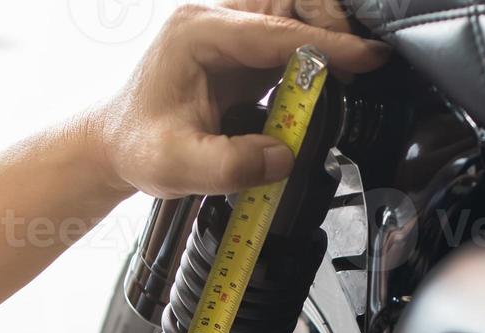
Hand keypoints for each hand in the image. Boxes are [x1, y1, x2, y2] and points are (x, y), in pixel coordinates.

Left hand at [83, 1, 389, 198]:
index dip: (329, 45)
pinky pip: (288, 39)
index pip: (276, 30)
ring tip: (349, 72)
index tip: (368, 58)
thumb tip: (283, 156)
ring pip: (292, 12)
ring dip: (324, 36)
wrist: (116, 146)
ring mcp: (229, 34)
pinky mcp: (241, 54)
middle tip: (358, 63)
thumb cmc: (138, 146)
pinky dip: (314, 55)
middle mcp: (214, 22)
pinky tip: (327, 82)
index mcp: (197, 33)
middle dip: (329, 24)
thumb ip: (232, 164)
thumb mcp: (177, 165)